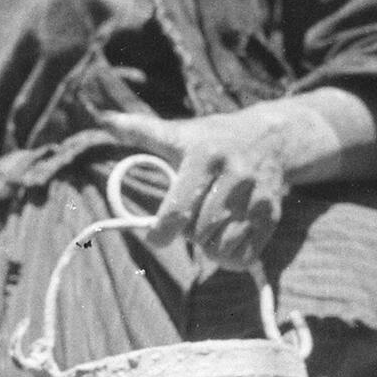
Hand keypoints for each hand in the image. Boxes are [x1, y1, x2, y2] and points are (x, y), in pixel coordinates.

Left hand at [99, 101, 332, 270]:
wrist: (271, 137)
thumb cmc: (213, 138)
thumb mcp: (179, 132)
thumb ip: (141, 130)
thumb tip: (105, 120)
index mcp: (204, 155)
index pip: (177, 210)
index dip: (160, 232)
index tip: (155, 237)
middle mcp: (234, 175)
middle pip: (198, 232)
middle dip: (187, 233)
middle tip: (189, 219)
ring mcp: (256, 196)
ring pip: (221, 246)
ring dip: (208, 246)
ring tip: (208, 227)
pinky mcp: (271, 214)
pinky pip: (246, 255)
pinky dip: (231, 257)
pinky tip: (226, 240)